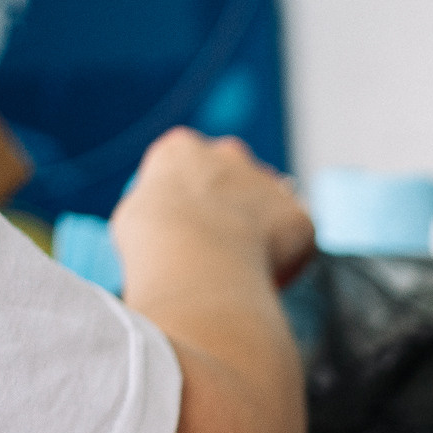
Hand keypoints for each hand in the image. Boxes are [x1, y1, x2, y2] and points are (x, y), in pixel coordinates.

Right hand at [113, 127, 316, 287]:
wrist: (196, 262)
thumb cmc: (152, 248)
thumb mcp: (135, 222)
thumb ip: (159, 215)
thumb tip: (169, 232)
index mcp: (180, 150)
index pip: (187, 165)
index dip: (190, 198)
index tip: (188, 227)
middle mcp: (229, 154)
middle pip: (236, 176)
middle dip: (234, 204)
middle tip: (224, 245)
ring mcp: (267, 182)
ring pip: (271, 208)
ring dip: (263, 233)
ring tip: (243, 269)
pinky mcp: (298, 215)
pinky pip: (294, 245)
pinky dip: (283, 265)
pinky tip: (262, 283)